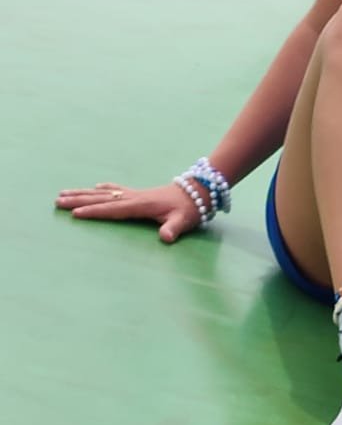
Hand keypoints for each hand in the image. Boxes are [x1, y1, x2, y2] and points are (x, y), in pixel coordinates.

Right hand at [55, 180, 203, 244]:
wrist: (200, 190)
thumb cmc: (191, 208)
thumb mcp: (184, 220)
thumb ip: (174, 229)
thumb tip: (166, 238)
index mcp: (141, 204)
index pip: (113, 209)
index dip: (94, 211)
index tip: (75, 213)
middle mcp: (134, 197)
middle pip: (102, 198)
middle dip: (79, 200)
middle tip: (57, 200)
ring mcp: (136, 193)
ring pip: (105, 192)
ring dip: (84, 193)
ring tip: (64, 193)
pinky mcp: (139, 193)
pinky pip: (116, 189)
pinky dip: (104, 188)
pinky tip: (95, 187)